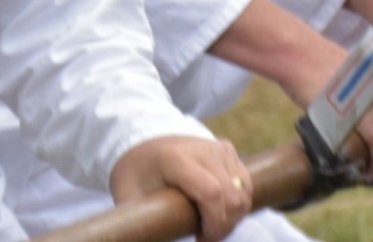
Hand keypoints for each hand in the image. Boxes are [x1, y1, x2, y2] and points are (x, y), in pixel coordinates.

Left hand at [110, 135, 251, 241]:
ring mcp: (218, 147)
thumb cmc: (134, 174)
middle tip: (204, 237)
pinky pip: (244, 184)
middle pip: (233, 197)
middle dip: (224, 227)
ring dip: (232, 217)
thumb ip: (136, 221)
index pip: (211, 193)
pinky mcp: (227, 150)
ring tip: (209, 225)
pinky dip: (237, 203)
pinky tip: (217, 211)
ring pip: (243, 193)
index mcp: (175, 159)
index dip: (214, 224)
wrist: (141, 141)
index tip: (200, 240)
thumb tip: (138, 239)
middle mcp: (202, 149)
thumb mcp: (128, 196)